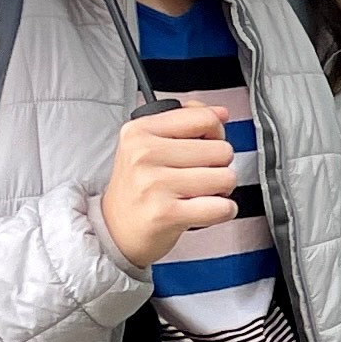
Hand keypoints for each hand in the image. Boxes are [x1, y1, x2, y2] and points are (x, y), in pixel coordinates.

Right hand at [96, 100, 236, 269]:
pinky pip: (221, 207)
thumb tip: (222, 113)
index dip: (215, 134)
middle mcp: (144, 154)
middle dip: (218, 166)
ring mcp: (154, 184)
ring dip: (220, 190)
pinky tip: (203, 210)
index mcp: (140, 131)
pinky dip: (222, 211)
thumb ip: (186, 121)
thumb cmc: (139, 186)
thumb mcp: (149, 143)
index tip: (204, 145)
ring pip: (226, 178)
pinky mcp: (166, 214)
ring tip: (197, 194)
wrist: (114, 229)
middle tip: (195, 177)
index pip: (205, 118)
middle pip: (222, 150)